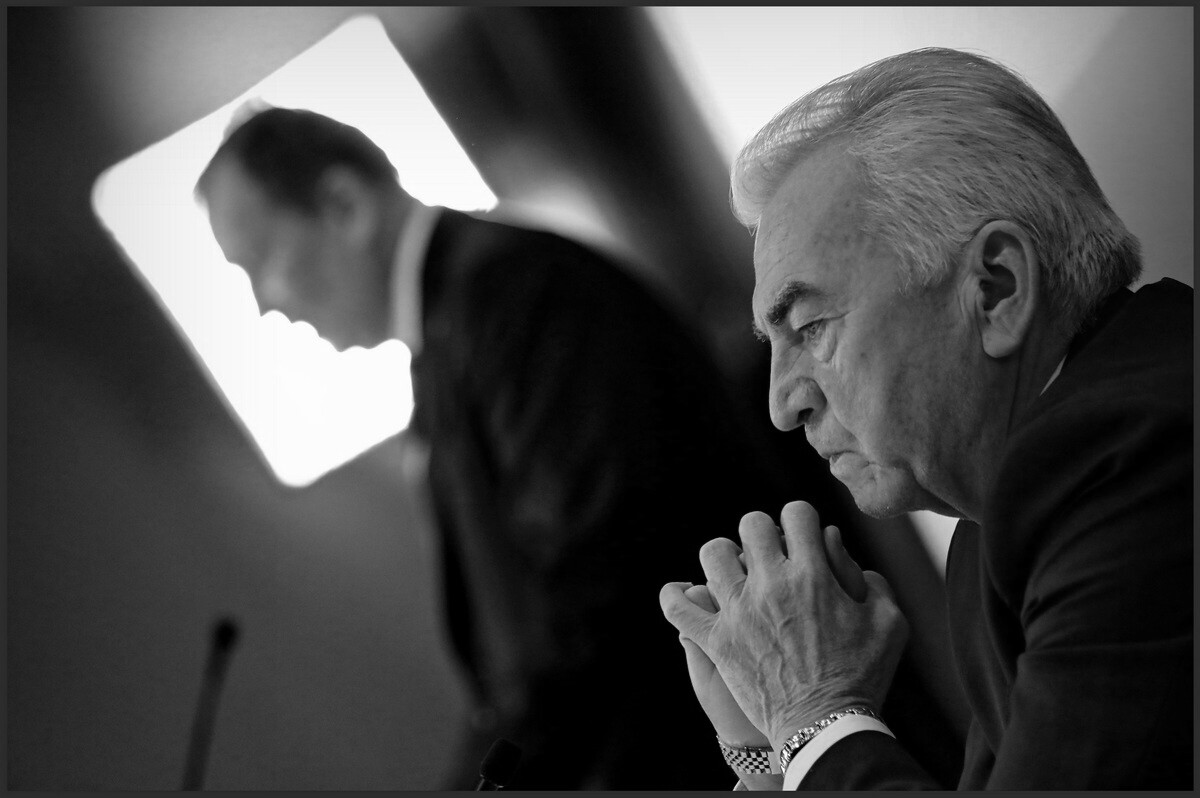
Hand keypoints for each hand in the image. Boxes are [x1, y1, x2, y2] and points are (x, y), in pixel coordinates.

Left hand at [660, 501, 907, 749]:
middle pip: (751, 525)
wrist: (826, 727)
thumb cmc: (863, 676)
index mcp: (813, 576)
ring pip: (713, 554)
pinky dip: (676, 596)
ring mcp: (738, 612)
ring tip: (737, 573)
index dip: (802, 519)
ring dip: (726, 557)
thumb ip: (873, 580)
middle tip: (773, 556)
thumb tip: (842, 551)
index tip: (804, 538)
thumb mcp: (890, 623)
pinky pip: (678, 608)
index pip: (796, 513)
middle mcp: (771, 586)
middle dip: (764, 533)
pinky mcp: (716, 642)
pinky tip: (684, 592)